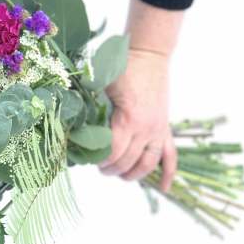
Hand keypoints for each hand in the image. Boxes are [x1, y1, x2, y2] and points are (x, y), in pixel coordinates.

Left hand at [97, 47, 176, 191]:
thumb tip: (73, 126)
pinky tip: (164, 188)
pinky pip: (171, 155)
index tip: (89, 159)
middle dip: (111, 168)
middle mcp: (147, 128)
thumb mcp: (101, 84)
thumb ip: (91, 106)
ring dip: (133, 174)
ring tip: (120, 176)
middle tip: (99, 167)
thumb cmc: (123, 67)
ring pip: (148, 163)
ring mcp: (158, 129)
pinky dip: (168, 173)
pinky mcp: (165, 127)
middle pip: (128, 160)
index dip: (100, 159)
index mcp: (129, 119)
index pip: (113, 151)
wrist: (148, 54)